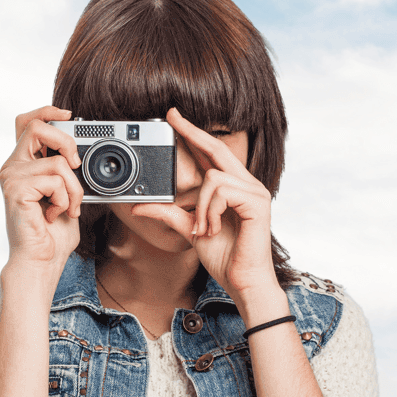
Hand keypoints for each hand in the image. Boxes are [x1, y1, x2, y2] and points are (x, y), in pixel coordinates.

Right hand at [0, 105, 84, 277]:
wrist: (41, 260)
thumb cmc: (52, 233)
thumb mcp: (64, 193)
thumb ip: (64, 170)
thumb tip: (78, 152)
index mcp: (22, 164)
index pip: (27, 122)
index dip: (46, 110)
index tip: (68, 114)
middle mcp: (13, 167)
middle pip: (37, 127)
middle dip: (66, 141)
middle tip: (75, 165)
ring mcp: (12, 177)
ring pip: (56, 162)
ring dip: (74, 188)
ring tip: (66, 207)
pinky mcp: (16, 189)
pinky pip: (55, 180)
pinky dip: (65, 199)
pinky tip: (55, 214)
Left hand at [130, 108, 279, 302]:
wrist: (242, 280)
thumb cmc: (224, 257)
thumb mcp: (189, 230)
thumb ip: (168, 214)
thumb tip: (139, 206)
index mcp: (232, 188)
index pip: (212, 154)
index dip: (194, 134)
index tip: (175, 118)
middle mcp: (246, 184)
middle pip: (218, 148)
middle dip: (192, 131)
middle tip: (170, 116)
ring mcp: (255, 191)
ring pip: (212, 178)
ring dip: (201, 207)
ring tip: (205, 228)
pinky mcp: (257, 202)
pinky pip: (221, 191)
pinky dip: (211, 212)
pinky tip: (214, 229)